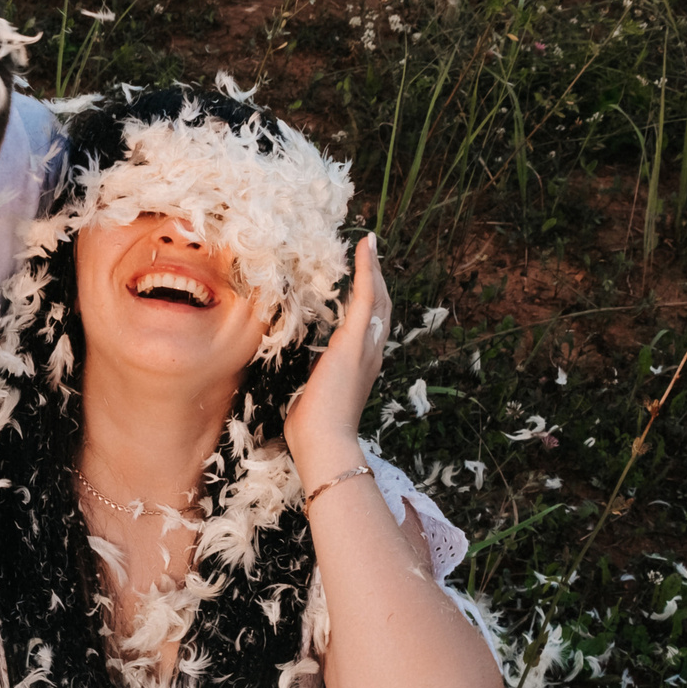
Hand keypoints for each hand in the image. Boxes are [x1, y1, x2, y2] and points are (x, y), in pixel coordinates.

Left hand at [285, 235, 392, 477]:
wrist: (325, 441)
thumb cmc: (314, 429)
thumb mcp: (314, 396)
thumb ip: (315, 382)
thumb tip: (305, 383)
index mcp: (361, 366)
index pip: (370, 326)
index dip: (370, 301)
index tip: (366, 281)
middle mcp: (371, 353)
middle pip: (381, 308)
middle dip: (376, 279)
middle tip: (371, 253)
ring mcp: (366, 346)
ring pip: (378, 298)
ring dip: (374, 269)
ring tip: (370, 246)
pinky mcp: (355, 341)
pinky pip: (367, 297)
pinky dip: (367, 270)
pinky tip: (366, 248)